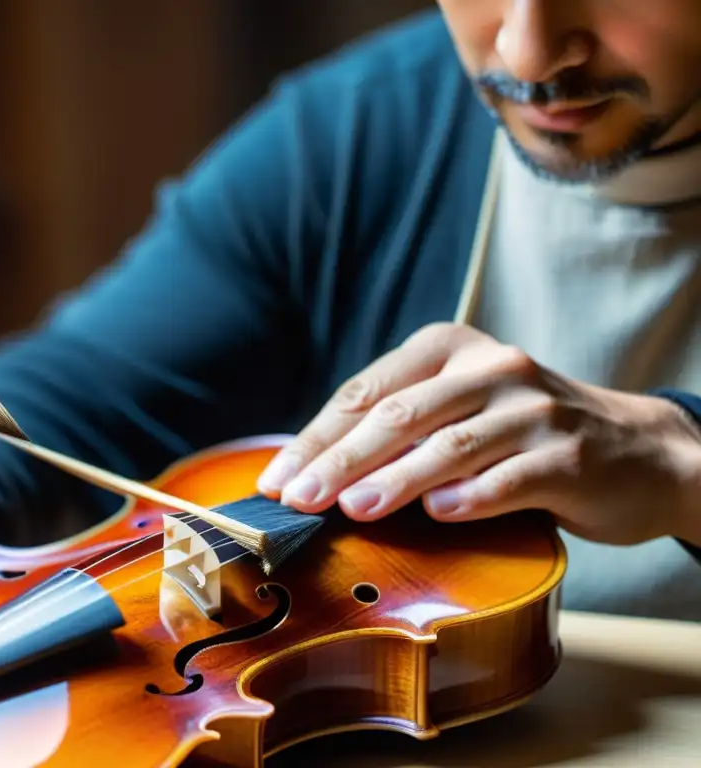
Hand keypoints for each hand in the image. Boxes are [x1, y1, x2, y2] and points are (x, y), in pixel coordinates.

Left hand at [257, 322, 700, 545]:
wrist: (636, 449)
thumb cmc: (520, 434)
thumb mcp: (457, 410)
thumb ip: (396, 428)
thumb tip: (310, 473)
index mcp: (447, 349)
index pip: (365, 394)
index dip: (315, 439)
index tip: (276, 481)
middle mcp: (489, 367)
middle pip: (399, 416)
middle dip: (339, 460)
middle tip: (297, 500)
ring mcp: (533, 407)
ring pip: (450, 444)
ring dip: (396, 478)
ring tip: (351, 508)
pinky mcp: (570, 454)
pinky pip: (512, 476)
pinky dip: (473, 496)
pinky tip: (440, 514)